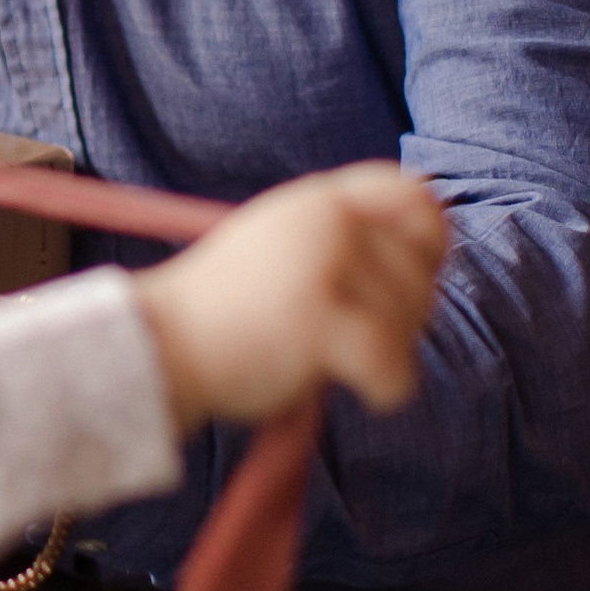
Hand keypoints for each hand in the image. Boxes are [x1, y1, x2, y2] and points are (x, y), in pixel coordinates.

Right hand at [136, 163, 446, 434]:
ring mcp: (319, 266)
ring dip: (392, 358)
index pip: (414, 196)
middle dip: (408, 318)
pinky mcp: (315, 319)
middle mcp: (324, 221)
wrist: (157, 347)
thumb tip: (425, 268)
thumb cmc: (223, 315)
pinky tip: (369, 395)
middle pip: (420, 273)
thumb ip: (341, 242)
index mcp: (317, 201)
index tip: (414, 278)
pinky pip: (391, 363)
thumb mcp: (283, 247)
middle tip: (363, 344)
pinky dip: (389, 389)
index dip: (432, 241)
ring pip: (409, 322)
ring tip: (348, 369)